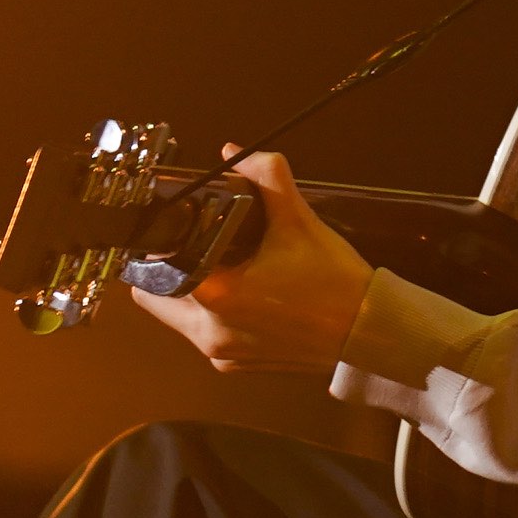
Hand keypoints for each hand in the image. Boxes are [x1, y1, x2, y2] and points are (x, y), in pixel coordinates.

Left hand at [129, 150, 373, 373]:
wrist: (369, 332)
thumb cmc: (335, 282)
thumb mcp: (299, 220)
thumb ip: (266, 177)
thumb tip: (233, 152)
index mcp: (215, 296)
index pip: (148, 276)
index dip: (152, 251)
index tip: (170, 234)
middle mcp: (210, 333)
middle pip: (155, 300)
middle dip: (167, 272)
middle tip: (193, 248)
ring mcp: (223, 354)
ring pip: (178, 320)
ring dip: (188, 295)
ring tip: (221, 269)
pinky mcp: (238, 365)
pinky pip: (207, 336)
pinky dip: (213, 316)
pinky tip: (243, 296)